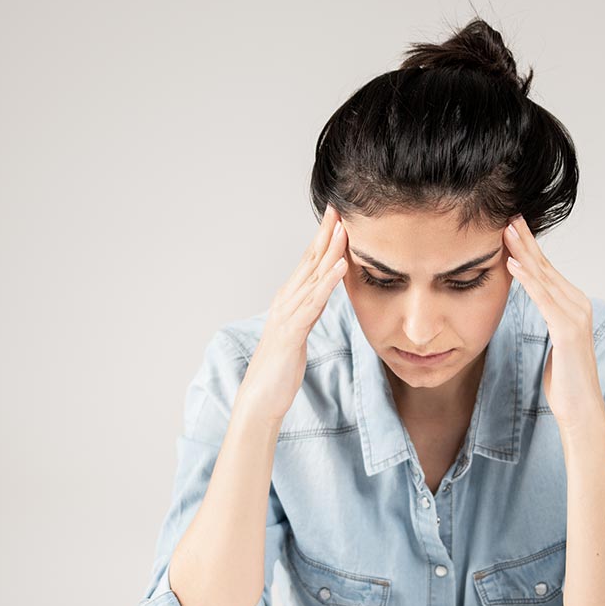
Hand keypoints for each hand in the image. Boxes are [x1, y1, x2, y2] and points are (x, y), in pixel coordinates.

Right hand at [237, 203, 347, 424]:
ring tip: (344, 229)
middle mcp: (286, 302)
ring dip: (329, 251)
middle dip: (325, 234)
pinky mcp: (292, 332)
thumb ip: (308, 311)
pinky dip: (327, 284)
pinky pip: (313, 303)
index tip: (337, 216)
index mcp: (289, 301)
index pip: (309, 263)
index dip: (323, 238)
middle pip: (309, 261)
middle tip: (339, 208)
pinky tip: (340, 267)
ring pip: (312, 277)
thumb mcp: (298, 332)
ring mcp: (287, 315)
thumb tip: (320, 296)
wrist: (260, 397)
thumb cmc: (279, 368)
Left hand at [503, 214, 604, 431]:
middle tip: (507, 215)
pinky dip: (527, 280)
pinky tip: (512, 264)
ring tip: (505, 231)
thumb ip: (548, 318)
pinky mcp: (568, 330)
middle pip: (546, 266)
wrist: (581, 410)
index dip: (529, 247)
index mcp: (573, 305)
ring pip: (544, 277)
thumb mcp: (554, 341)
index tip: (511, 226)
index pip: (547, 270)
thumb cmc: (565, 381)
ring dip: (523, 252)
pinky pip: (543, 299)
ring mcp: (576, 316)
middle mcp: (578, 304)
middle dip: (525, 240)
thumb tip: (536, 304)